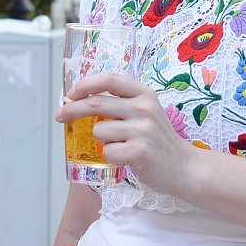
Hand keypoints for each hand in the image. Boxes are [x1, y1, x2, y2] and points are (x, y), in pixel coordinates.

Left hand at [57, 71, 200, 198]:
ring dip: (100, 140)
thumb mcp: (146, 112)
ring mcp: (143, 130)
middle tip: (60, 116)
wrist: (184, 167)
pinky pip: (107, 151)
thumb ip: (121, 103)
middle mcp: (144, 108)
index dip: (85, 84)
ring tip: (119, 145)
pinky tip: (126, 158)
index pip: (109, 79)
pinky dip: (110, 156)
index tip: (71, 94)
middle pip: (96, 103)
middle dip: (71, 109)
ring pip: (98, 130)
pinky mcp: (140, 152)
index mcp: (144, 94)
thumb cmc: (159, 140)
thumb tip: (80, 101)